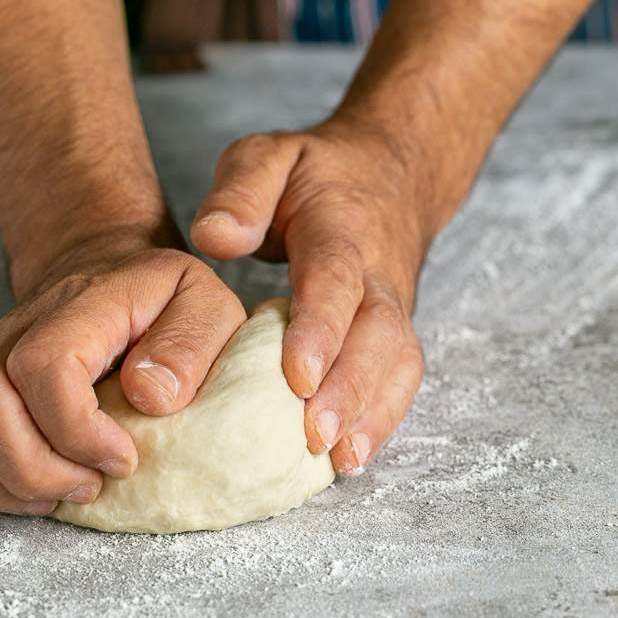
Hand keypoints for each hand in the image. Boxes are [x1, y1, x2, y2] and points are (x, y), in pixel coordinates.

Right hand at [0, 231, 244, 514]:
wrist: (107, 270)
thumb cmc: (160, 300)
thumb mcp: (207, 306)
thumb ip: (190, 345)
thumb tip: (149, 397)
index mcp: (84, 304)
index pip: (45, 365)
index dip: (77, 430)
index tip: (123, 459)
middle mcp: (20, 326)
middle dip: (31, 468)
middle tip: (88, 487)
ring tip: (52, 496)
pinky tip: (6, 485)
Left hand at [191, 122, 427, 474]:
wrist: (392, 172)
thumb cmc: (317, 172)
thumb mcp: (269, 156)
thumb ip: (241, 190)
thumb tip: (214, 237)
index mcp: (341, 228)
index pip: (336, 279)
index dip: (322, 329)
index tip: (298, 377)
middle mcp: (377, 271)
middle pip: (379, 332)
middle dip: (351, 389)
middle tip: (315, 436)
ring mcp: (395, 303)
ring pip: (399, 361)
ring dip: (374, 413)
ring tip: (340, 462)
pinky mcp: (397, 329)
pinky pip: (403, 375)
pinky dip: (385, 418)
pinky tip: (352, 457)